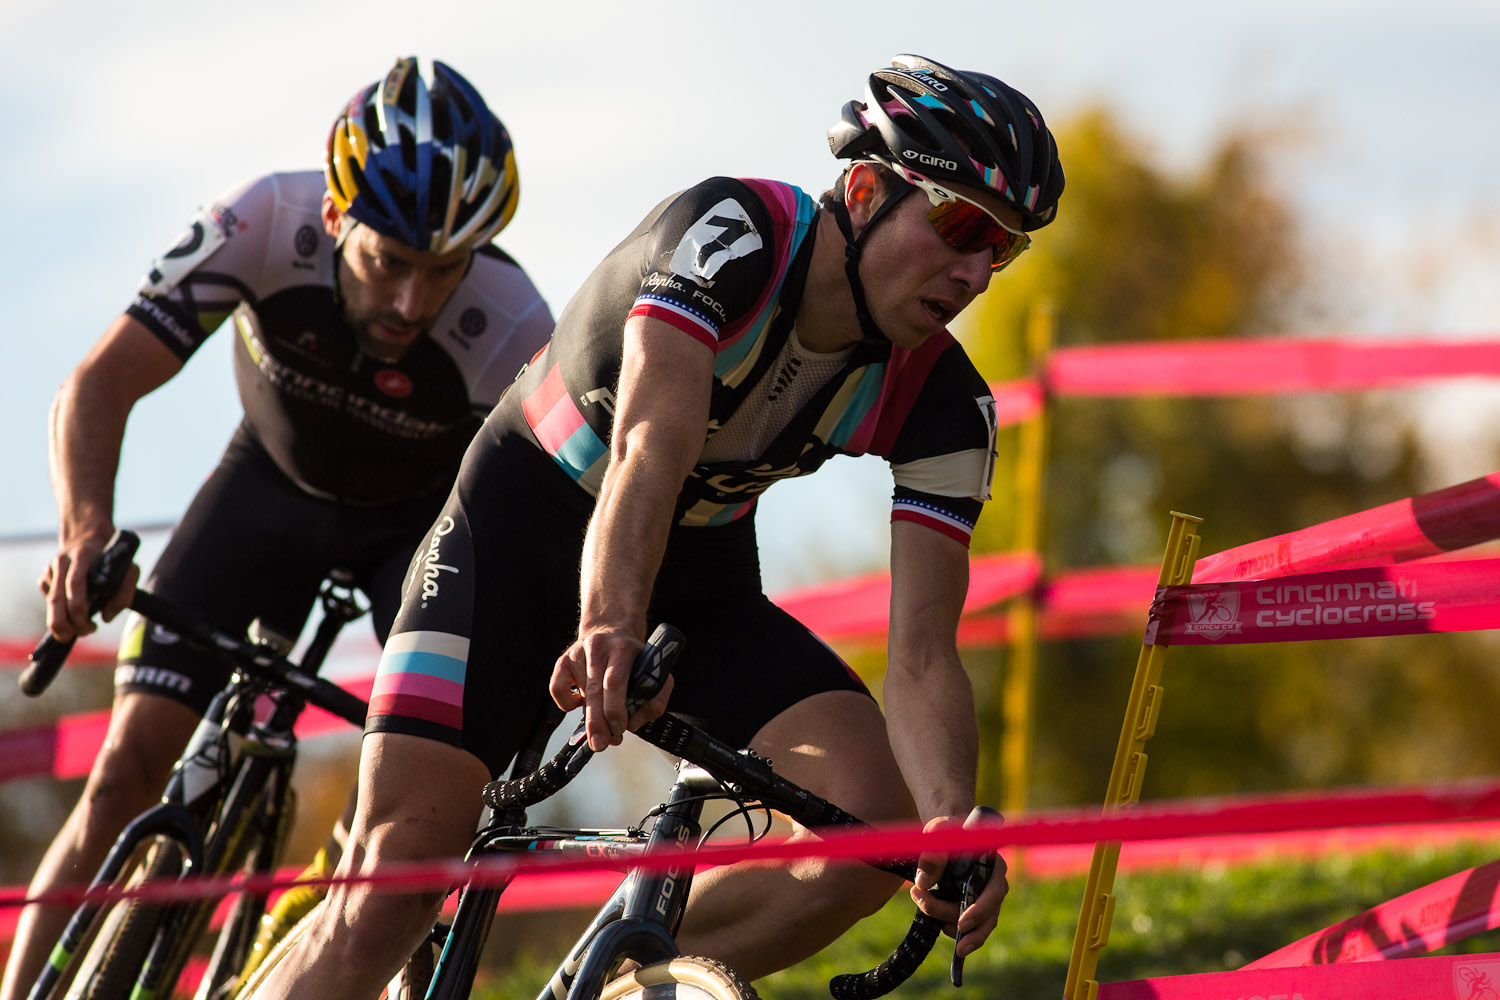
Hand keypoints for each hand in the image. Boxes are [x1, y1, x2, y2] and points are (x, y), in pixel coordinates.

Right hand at [38, 534, 138, 641]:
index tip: (89, 623)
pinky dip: (59, 610)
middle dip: (63, 623)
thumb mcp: (129, 569)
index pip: (75, 584)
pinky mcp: (45, 576)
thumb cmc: (113, 557)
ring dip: (62, 621)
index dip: (78, 607)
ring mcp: (51, 569)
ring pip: (50, 602)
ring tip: (82, 627)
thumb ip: (124, 593)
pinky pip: (48, 599)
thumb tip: (106, 617)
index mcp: (84, 556)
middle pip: (56, 598)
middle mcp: (63, 562)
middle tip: (73, 637)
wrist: (89, 535)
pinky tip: (74, 609)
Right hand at [549, 628, 673, 751]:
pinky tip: (580, 704)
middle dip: (597, 723)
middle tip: (601, 744)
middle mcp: (598, 648)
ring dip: (590, 717)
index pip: (614, 681)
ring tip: (602, 725)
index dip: (614, 709)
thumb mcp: (653, 670)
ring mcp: (577, 653)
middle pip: (594, 690)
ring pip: (579, 694)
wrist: (611, 631)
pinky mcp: (562, 661)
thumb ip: (655, 698)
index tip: (619, 729)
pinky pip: (558, 690)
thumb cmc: (633, 659)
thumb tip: (634, 723)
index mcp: (623, 649)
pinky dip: (567, 704)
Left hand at [910, 810, 1008, 959]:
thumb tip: (924, 882)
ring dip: (949, 925)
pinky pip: (966, 930)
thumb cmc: (945, 834)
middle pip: (987, 916)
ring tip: (922, 903)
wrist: (942, 841)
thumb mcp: (937, 835)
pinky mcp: (973, 911)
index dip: (981, 909)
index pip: (995, 891)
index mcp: (993, 865)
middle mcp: (993, 886)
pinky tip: (932, 916)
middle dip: (965, 929)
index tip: (962, 923)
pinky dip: (948, 928)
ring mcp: (985, 901)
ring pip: (975, 927)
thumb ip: (932, 854)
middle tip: (941, 930)